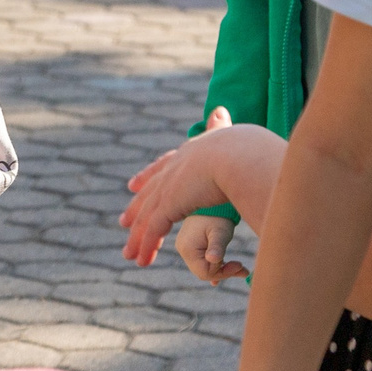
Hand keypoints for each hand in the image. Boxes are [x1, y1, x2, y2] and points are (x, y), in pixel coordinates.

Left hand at [119, 109, 269, 269]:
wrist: (238, 154)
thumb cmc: (247, 147)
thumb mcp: (230, 135)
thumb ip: (222, 128)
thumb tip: (221, 111)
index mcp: (189, 152)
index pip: (163, 165)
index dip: (149, 175)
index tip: (134, 183)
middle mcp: (174, 167)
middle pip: (149, 191)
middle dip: (136, 207)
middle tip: (124, 221)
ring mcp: (169, 186)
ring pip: (147, 216)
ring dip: (138, 238)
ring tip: (130, 254)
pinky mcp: (168, 204)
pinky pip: (153, 229)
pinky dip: (146, 246)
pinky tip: (142, 259)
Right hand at [176, 215, 243, 283]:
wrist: (212, 203)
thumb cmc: (217, 216)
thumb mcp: (220, 233)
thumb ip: (217, 247)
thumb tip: (213, 259)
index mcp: (188, 249)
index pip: (204, 273)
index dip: (222, 273)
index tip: (239, 265)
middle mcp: (183, 250)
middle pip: (204, 272)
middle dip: (224, 272)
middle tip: (243, 269)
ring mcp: (185, 248)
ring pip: (204, 267)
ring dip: (222, 269)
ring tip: (241, 268)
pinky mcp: (191, 246)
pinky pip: (203, 261)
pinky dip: (215, 265)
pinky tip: (226, 267)